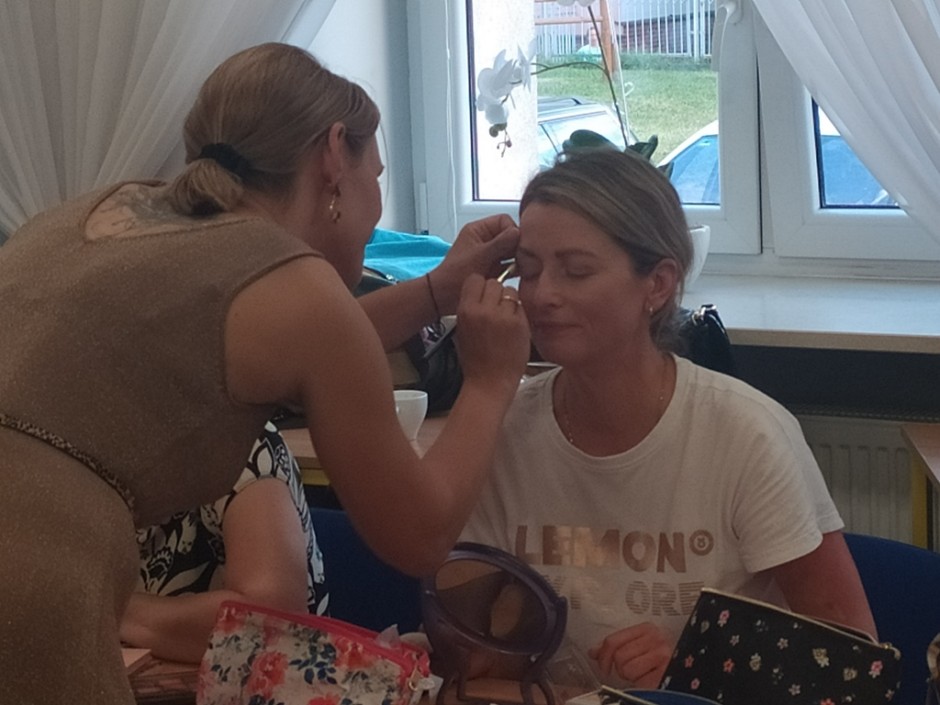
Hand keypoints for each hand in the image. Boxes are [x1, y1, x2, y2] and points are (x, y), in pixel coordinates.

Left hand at [427, 214, 519, 313]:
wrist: (445, 297)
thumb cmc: (454, 275)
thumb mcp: (479, 256)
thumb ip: (500, 243)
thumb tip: (517, 232)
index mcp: (478, 230)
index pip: (503, 220)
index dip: (512, 230)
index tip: (518, 244)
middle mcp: (485, 240)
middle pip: (510, 236)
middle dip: (517, 246)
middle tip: (522, 258)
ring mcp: (490, 255)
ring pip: (512, 251)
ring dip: (517, 259)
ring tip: (522, 267)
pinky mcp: (494, 269)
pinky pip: (510, 265)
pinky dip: (516, 269)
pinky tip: (521, 274)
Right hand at [454, 273, 529, 398]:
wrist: (489, 383)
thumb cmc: (474, 358)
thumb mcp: (463, 328)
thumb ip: (471, 307)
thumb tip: (481, 289)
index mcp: (466, 310)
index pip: (475, 279)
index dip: (480, 286)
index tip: (483, 295)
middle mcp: (484, 311)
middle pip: (494, 283)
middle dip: (496, 292)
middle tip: (496, 308)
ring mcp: (504, 317)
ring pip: (510, 291)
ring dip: (509, 301)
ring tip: (505, 317)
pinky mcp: (520, 325)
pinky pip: (521, 307)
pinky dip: (518, 313)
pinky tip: (513, 327)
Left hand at [589, 622, 672, 688]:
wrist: (687, 672)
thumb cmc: (659, 662)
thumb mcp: (638, 647)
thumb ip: (617, 646)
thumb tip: (593, 652)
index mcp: (647, 628)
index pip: (613, 640)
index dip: (603, 656)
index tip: (603, 667)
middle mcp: (656, 637)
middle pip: (618, 656)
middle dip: (621, 668)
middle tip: (632, 672)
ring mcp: (662, 654)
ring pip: (626, 669)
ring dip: (631, 677)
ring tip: (644, 674)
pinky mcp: (666, 671)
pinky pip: (639, 681)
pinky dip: (642, 685)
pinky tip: (651, 680)